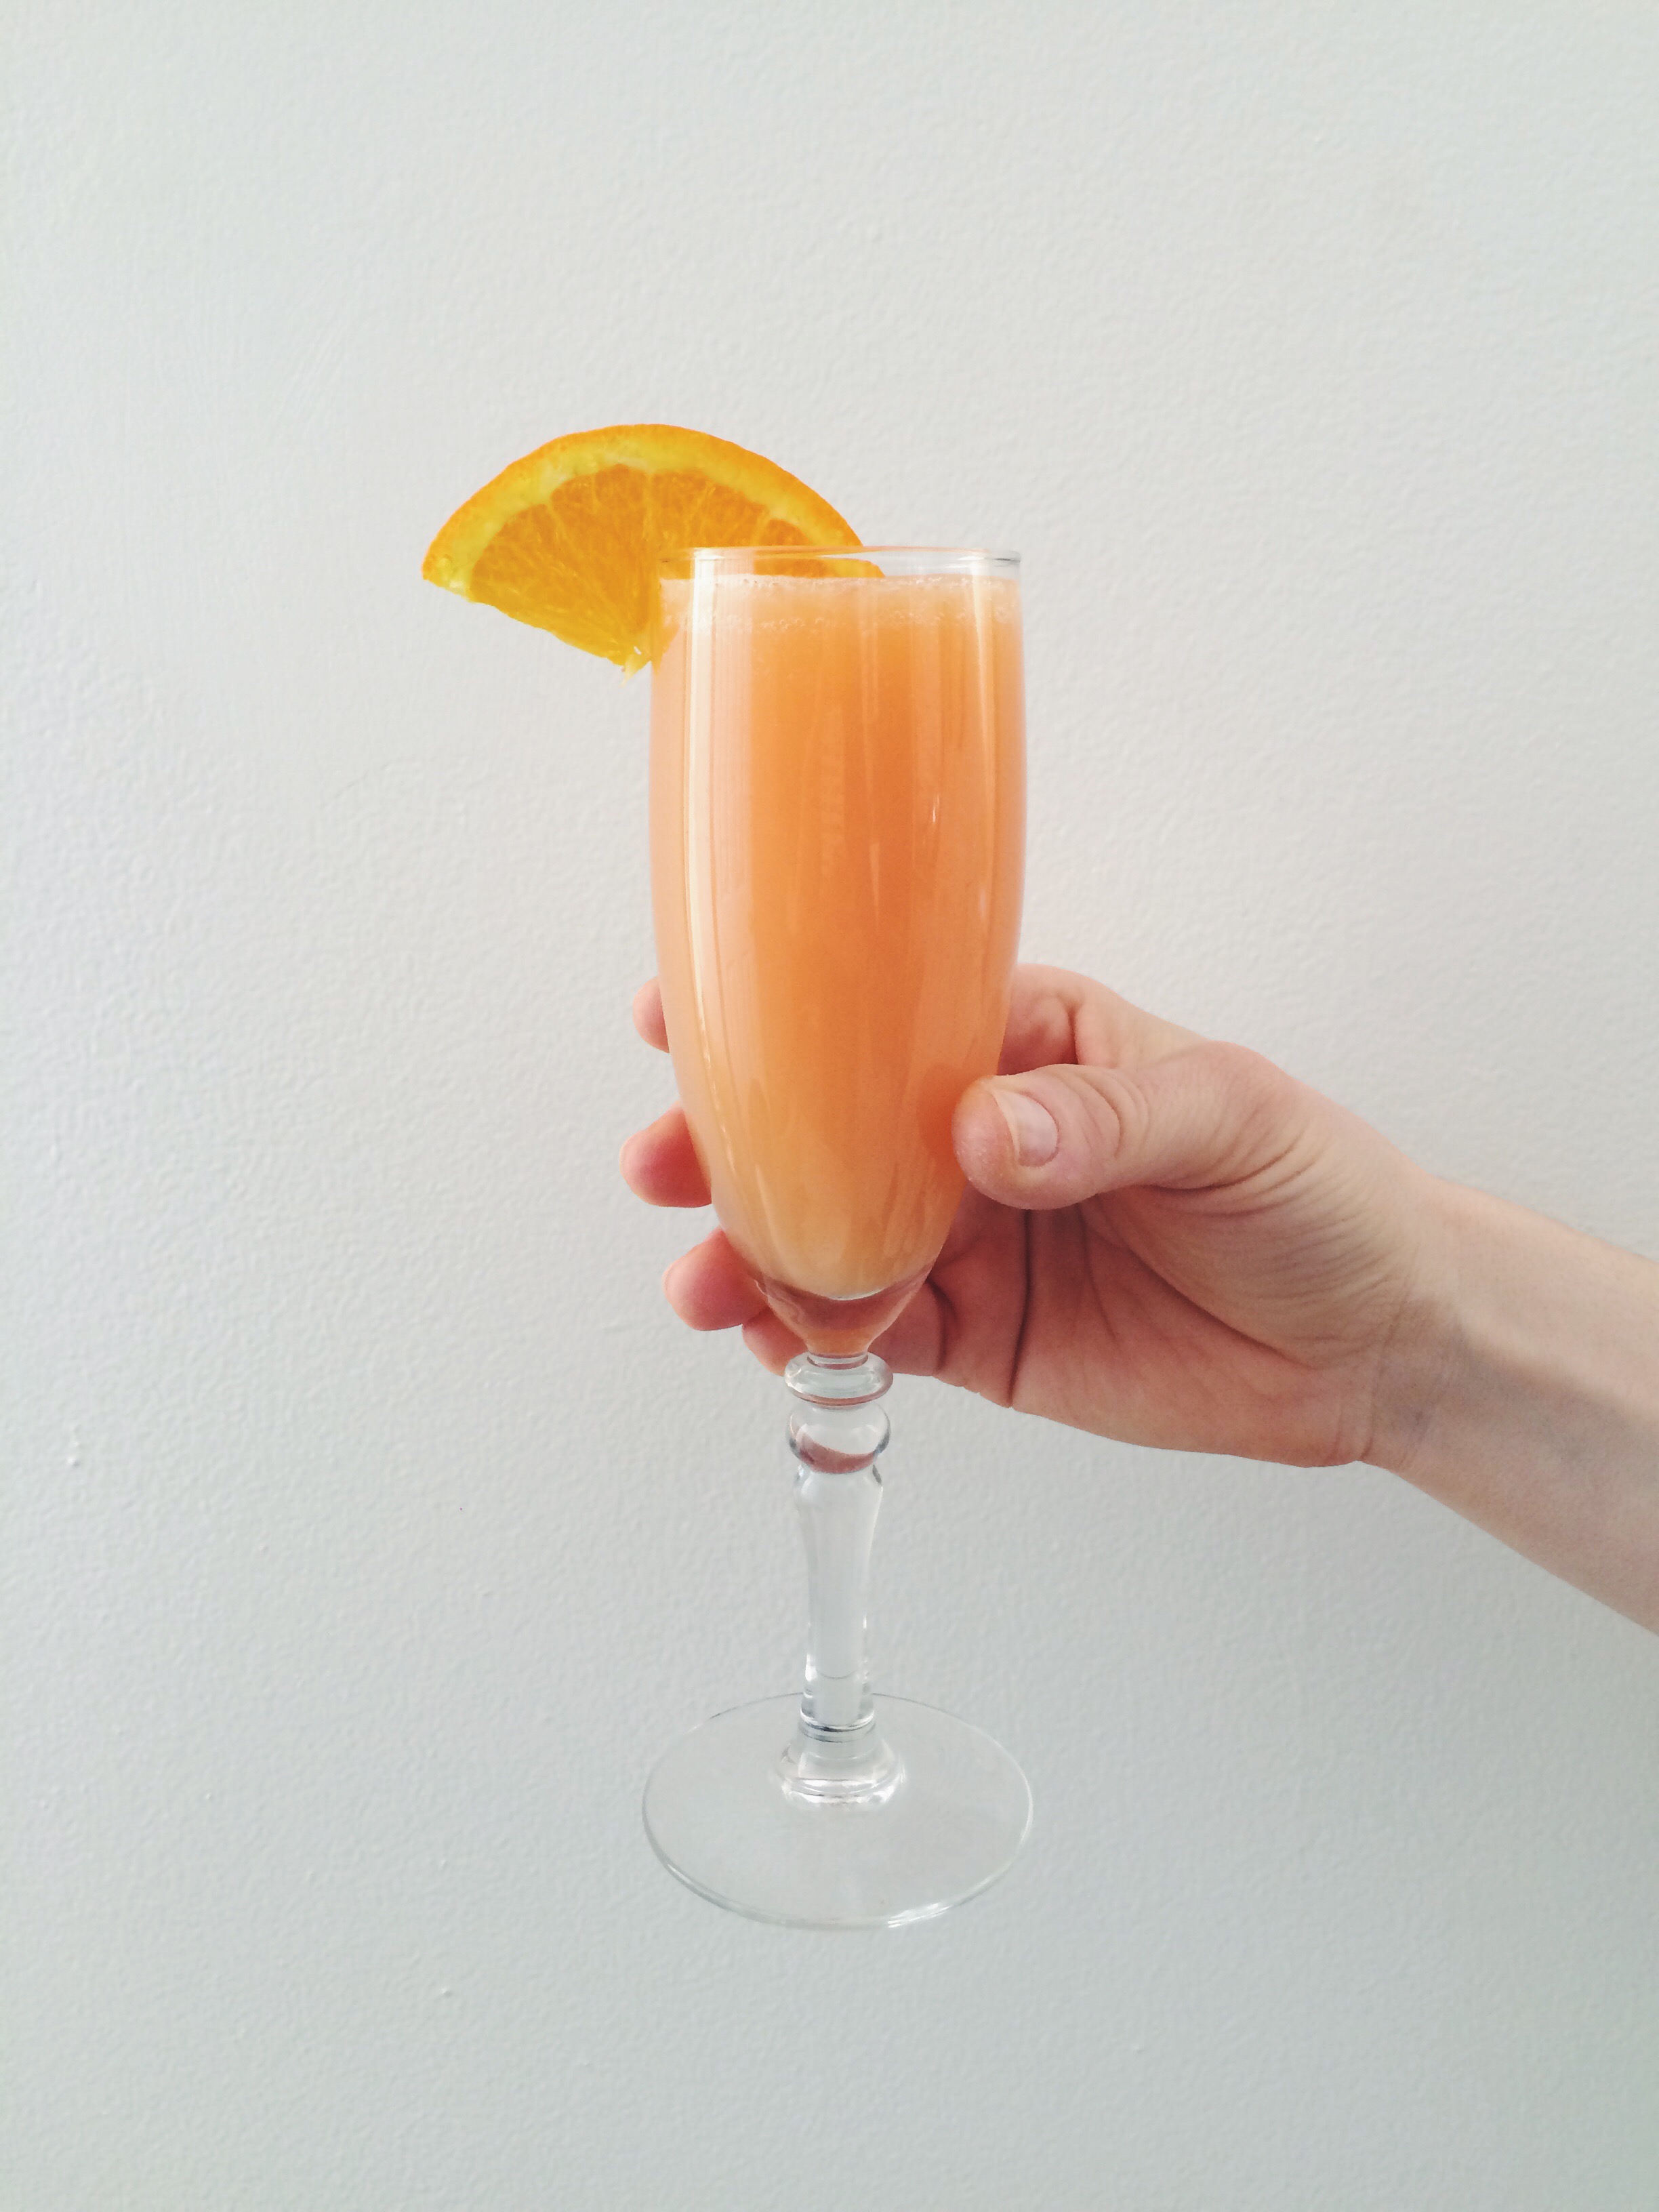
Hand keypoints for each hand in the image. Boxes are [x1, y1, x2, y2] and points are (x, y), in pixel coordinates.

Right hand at [621, 965, 1442, 1468]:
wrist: (1372, 1340)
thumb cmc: (1315, 1190)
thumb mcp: (1227, 1116)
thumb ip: (1102, 1118)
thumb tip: (980, 1135)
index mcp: (1024, 1045)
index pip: (880, 1014)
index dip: (779, 1012)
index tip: (684, 1012)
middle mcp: (975, 1139)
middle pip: (825, 1135)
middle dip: (731, 1146)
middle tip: (665, 1163)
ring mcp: (971, 1241)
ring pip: (830, 1239)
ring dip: (754, 1252)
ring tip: (706, 1279)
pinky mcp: (982, 1337)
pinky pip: (874, 1332)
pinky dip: (813, 1337)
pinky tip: (775, 1337)